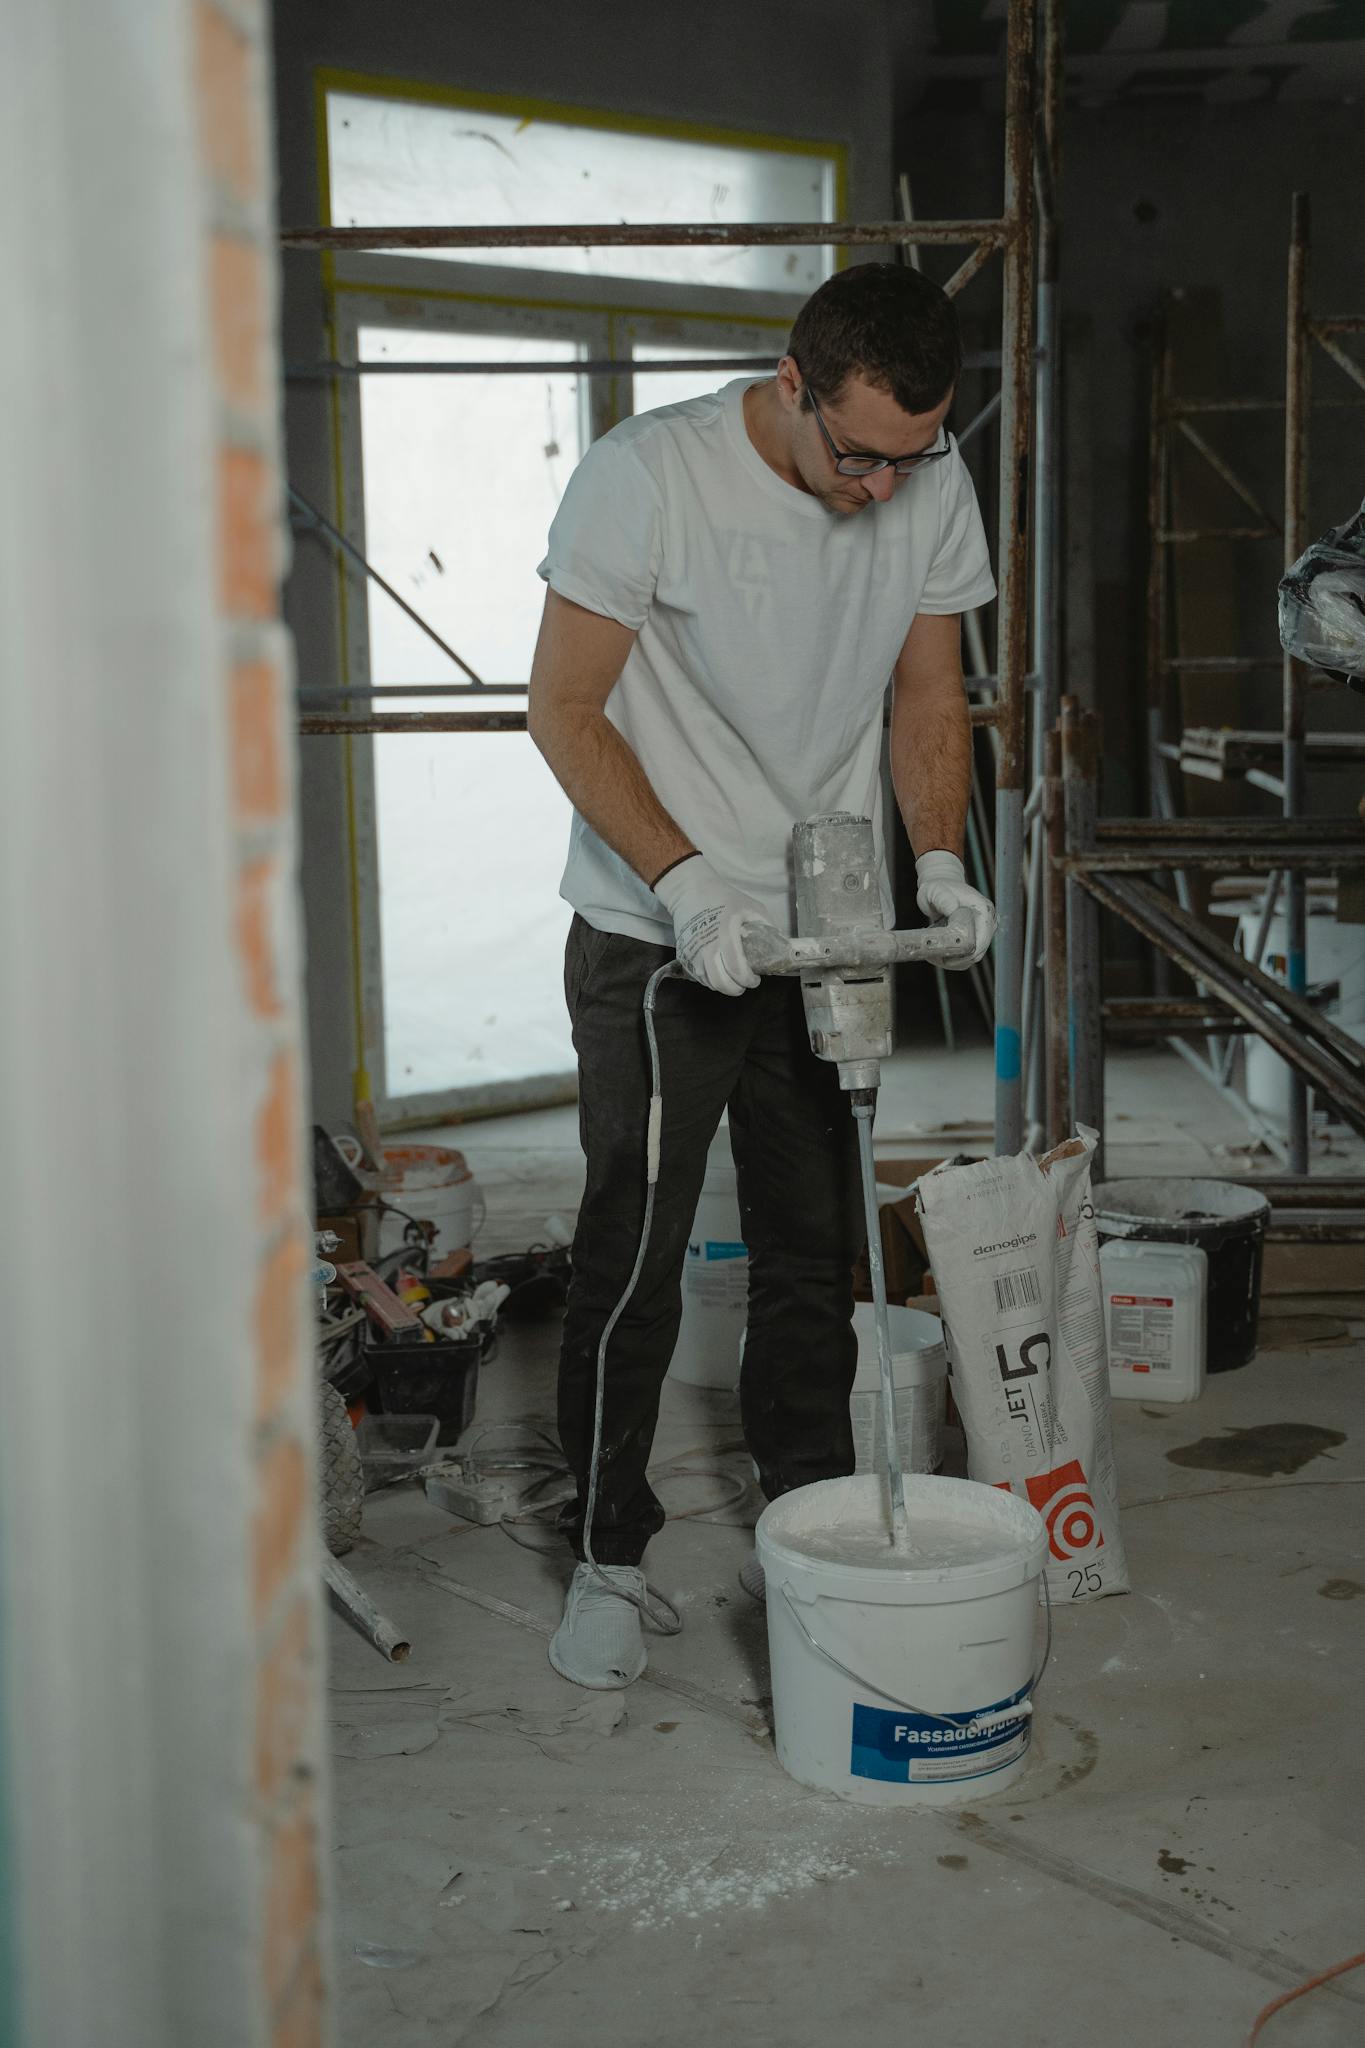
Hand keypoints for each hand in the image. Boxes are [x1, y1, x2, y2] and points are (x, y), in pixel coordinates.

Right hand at [654, 854, 764, 995]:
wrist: (690, 891)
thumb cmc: (723, 898)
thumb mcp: (752, 906)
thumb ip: (767, 926)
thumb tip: (781, 947)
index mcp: (726, 933)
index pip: (737, 969)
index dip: (748, 980)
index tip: (755, 979)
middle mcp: (707, 945)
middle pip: (721, 983)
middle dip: (736, 989)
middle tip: (743, 983)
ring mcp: (693, 951)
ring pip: (709, 983)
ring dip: (723, 985)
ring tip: (731, 976)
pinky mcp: (683, 955)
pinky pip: (698, 976)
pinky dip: (710, 978)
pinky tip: (718, 970)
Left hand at [914, 850, 995, 968]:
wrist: (941, 888)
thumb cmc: (938, 888)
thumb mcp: (936, 891)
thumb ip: (943, 898)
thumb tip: (952, 908)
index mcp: (983, 909)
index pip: (983, 938)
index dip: (968, 951)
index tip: (947, 956)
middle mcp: (988, 921)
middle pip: (979, 951)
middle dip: (958, 959)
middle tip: (936, 957)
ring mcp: (983, 931)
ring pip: (972, 957)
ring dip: (954, 961)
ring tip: (934, 956)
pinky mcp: (976, 938)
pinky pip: (968, 957)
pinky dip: (954, 960)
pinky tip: (939, 955)